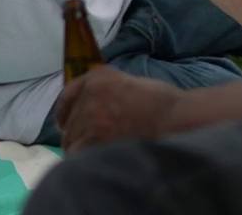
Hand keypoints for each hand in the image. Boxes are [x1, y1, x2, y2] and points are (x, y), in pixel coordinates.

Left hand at [56, 67, 181, 152]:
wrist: (177, 119)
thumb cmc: (164, 104)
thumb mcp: (130, 84)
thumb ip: (108, 94)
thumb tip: (94, 112)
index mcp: (98, 78)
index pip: (68, 94)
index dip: (65, 111)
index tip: (64, 123)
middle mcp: (89, 94)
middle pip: (70, 121)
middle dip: (75, 133)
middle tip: (85, 146)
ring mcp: (90, 117)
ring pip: (72, 140)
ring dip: (79, 149)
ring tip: (92, 158)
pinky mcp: (94, 139)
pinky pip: (79, 154)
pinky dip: (84, 161)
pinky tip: (95, 164)